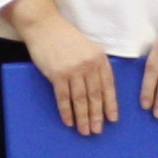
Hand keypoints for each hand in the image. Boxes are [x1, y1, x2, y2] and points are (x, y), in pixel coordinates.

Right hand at [24, 10, 117, 136]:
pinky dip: (67, 111)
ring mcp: (73, 70)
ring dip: (83, 117)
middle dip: (97, 115)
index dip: (111, 104)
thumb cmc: (65, 37)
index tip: (112, 119)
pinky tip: (69, 121)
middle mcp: (89, 65)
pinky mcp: (57, 74)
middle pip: (95, 95)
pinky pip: (64, 98)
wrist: (44, 26)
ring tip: (84, 131)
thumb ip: (95, 65)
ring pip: (81, 99)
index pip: (108, 85)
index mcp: (99, 58)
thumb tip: (100, 89)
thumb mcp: (87, 47)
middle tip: (97, 130)